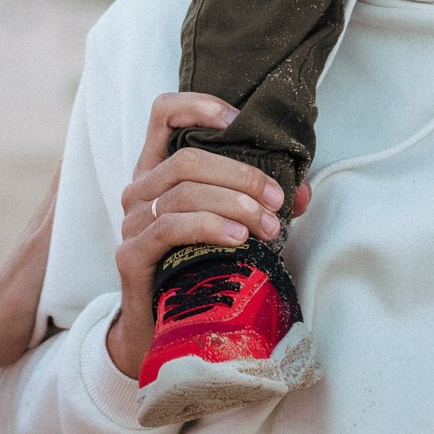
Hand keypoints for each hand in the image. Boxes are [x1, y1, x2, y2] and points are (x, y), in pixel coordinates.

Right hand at [102, 93, 304, 380]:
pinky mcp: (131, 254)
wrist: (163, 328)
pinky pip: (170, 227)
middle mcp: (139, 189)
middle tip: (277, 200)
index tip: (237, 119)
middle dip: (241, 175)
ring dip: (234, 205)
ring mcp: (131, 222)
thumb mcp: (231, 225)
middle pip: (186, 159)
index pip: (162, 114)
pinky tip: (237, 238)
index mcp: (158, 170)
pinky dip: (209, 226)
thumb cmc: (200, 267)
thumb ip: (261, 202)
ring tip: (268, 228)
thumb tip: (302, 192)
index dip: (197, 106)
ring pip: (183, 193)